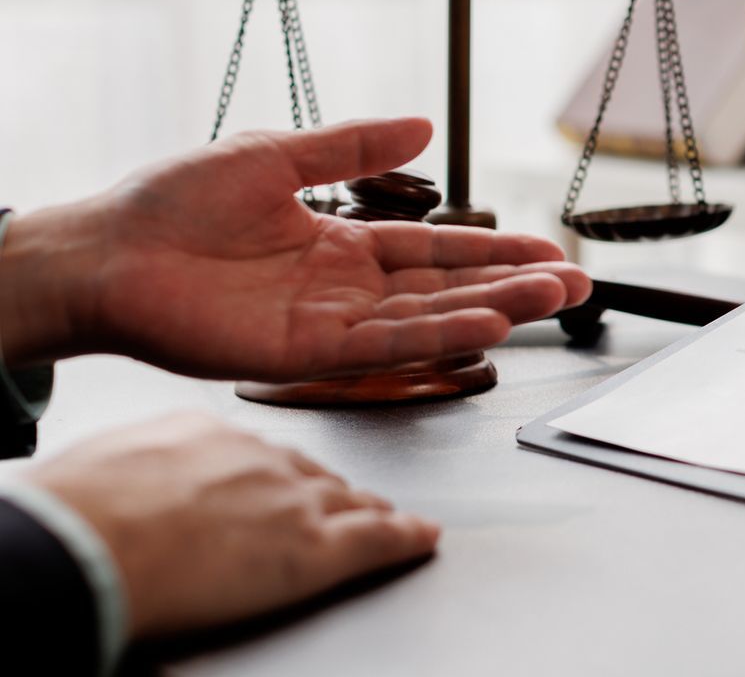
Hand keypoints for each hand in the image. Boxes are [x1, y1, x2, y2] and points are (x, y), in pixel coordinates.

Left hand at [0, 117, 591, 377]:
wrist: (104, 249)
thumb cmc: (172, 202)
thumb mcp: (276, 153)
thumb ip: (352, 146)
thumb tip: (427, 125)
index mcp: (341, 246)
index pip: (436, 253)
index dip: (494, 252)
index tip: (550, 251)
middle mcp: (344, 291)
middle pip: (449, 291)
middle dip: (516, 286)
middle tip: (578, 284)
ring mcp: (327, 325)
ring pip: (429, 319)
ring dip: (494, 309)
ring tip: (553, 298)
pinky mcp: (302, 352)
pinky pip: (383, 346)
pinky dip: (437, 337)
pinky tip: (486, 325)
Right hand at [25, 413, 437, 638]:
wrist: (91, 542)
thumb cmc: (81, 510)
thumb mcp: (109, 464)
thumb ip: (144, 466)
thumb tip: (134, 480)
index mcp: (210, 434)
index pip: (262, 453)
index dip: (278, 474)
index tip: (278, 483)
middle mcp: (264, 460)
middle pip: (315, 475)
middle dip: (328, 491)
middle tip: (339, 505)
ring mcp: (297, 502)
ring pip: (350, 502)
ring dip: (367, 512)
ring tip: (383, 518)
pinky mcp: (317, 550)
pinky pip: (379, 540)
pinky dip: (407, 539)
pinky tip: (424, 538)